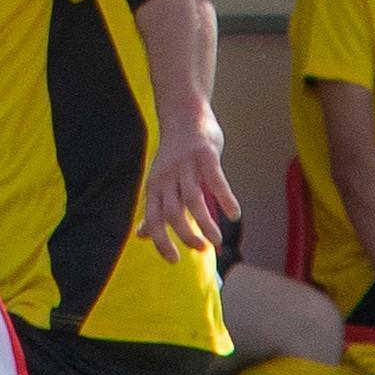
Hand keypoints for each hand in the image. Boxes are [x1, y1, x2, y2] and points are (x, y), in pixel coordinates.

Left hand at [139, 118, 238, 262]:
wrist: (184, 114)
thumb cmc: (173, 154)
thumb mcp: (159, 181)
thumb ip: (153, 209)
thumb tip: (140, 236)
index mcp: (155, 186)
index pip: (154, 219)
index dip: (161, 241)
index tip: (174, 260)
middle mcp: (167, 177)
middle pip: (172, 212)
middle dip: (186, 235)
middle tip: (201, 250)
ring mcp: (186, 165)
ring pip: (193, 200)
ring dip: (205, 223)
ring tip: (217, 240)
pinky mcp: (205, 154)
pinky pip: (216, 180)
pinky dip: (225, 199)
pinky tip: (234, 214)